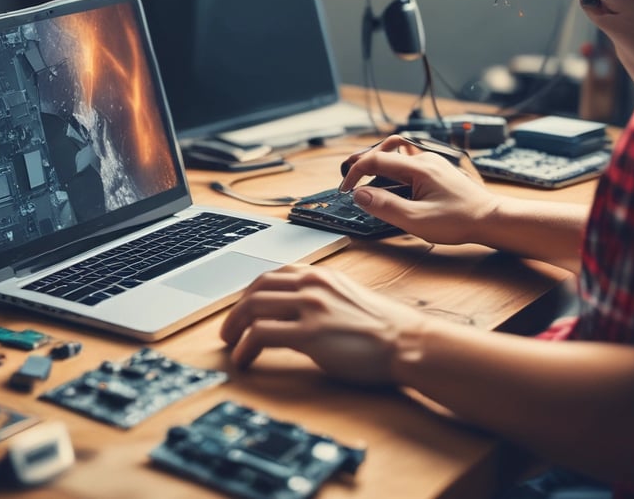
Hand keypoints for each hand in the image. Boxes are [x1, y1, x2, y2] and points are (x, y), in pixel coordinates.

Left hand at [220, 263, 424, 381]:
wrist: (406, 340)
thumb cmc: (381, 325)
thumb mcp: (345, 295)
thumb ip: (318, 294)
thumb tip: (291, 308)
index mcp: (318, 274)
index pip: (270, 276)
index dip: (248, 295)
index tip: (241, 310)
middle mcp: (311, 284)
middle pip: (255, 290)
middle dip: (235, 312)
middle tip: (227, 330)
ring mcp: (309, 307)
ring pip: (252, 308)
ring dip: (234, 328)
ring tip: (231, 345)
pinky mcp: (309, 334)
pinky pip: (261, 334)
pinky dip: (245, 347)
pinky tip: (244, 359)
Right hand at [338, 135, 497, 244]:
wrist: (491, 219)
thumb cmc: (459, 221)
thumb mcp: (416, 220)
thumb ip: (385, 206)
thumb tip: (360, 195)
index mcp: (418, 168)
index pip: (375, 160)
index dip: (355, 173)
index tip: (345, 189)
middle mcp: (424, 159)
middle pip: (383, 152)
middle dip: (362, 164)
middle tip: (348, 179)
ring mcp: (432, 163)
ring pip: (396, 155)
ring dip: (377, 164)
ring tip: (366, 179)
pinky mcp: (436, 170)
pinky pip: (408, 162)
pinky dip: (393, 168)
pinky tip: (392, 181)